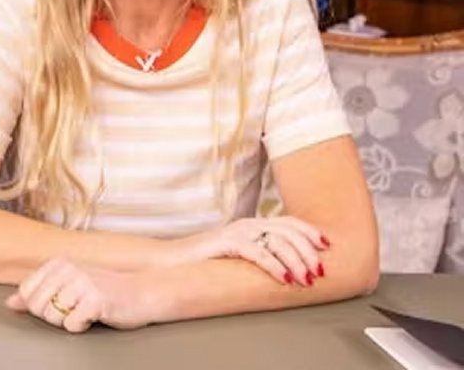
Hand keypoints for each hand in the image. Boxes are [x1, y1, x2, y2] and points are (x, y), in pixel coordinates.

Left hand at [6, 258, 158, 331]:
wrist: (146, 291)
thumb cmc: (107, 291)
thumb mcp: (70, 285)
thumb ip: (38, 292)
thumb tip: (9, 303)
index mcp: (58, 263)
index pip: (26, 292)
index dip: (40, 306)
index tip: (61, 303)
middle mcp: (67, 269)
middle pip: (36, 307)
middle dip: (53, 316)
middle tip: (74, 310)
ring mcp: (81, 283)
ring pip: (52, 317)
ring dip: (68, 322)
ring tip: (85, 312)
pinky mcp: (94, 300)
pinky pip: (71, 325)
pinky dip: (81, 327)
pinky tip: (94, 317)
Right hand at [171, 217, 328, 286]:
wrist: (173, 261)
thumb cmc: (205, 261)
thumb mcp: (239, 254)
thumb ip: (260, 253)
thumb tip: (290, 267)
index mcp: (253, 224)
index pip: (289, 222)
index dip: (310, 232)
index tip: (327, 246)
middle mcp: (248, 224)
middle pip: (288, 231)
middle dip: (308, 252)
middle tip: (320, 271)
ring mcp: (238, 231)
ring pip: (278, 242)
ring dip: (297, 262)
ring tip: (307, 279)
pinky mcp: (227, 242)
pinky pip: (258, 252)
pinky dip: (275, 266)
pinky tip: (285, 279)